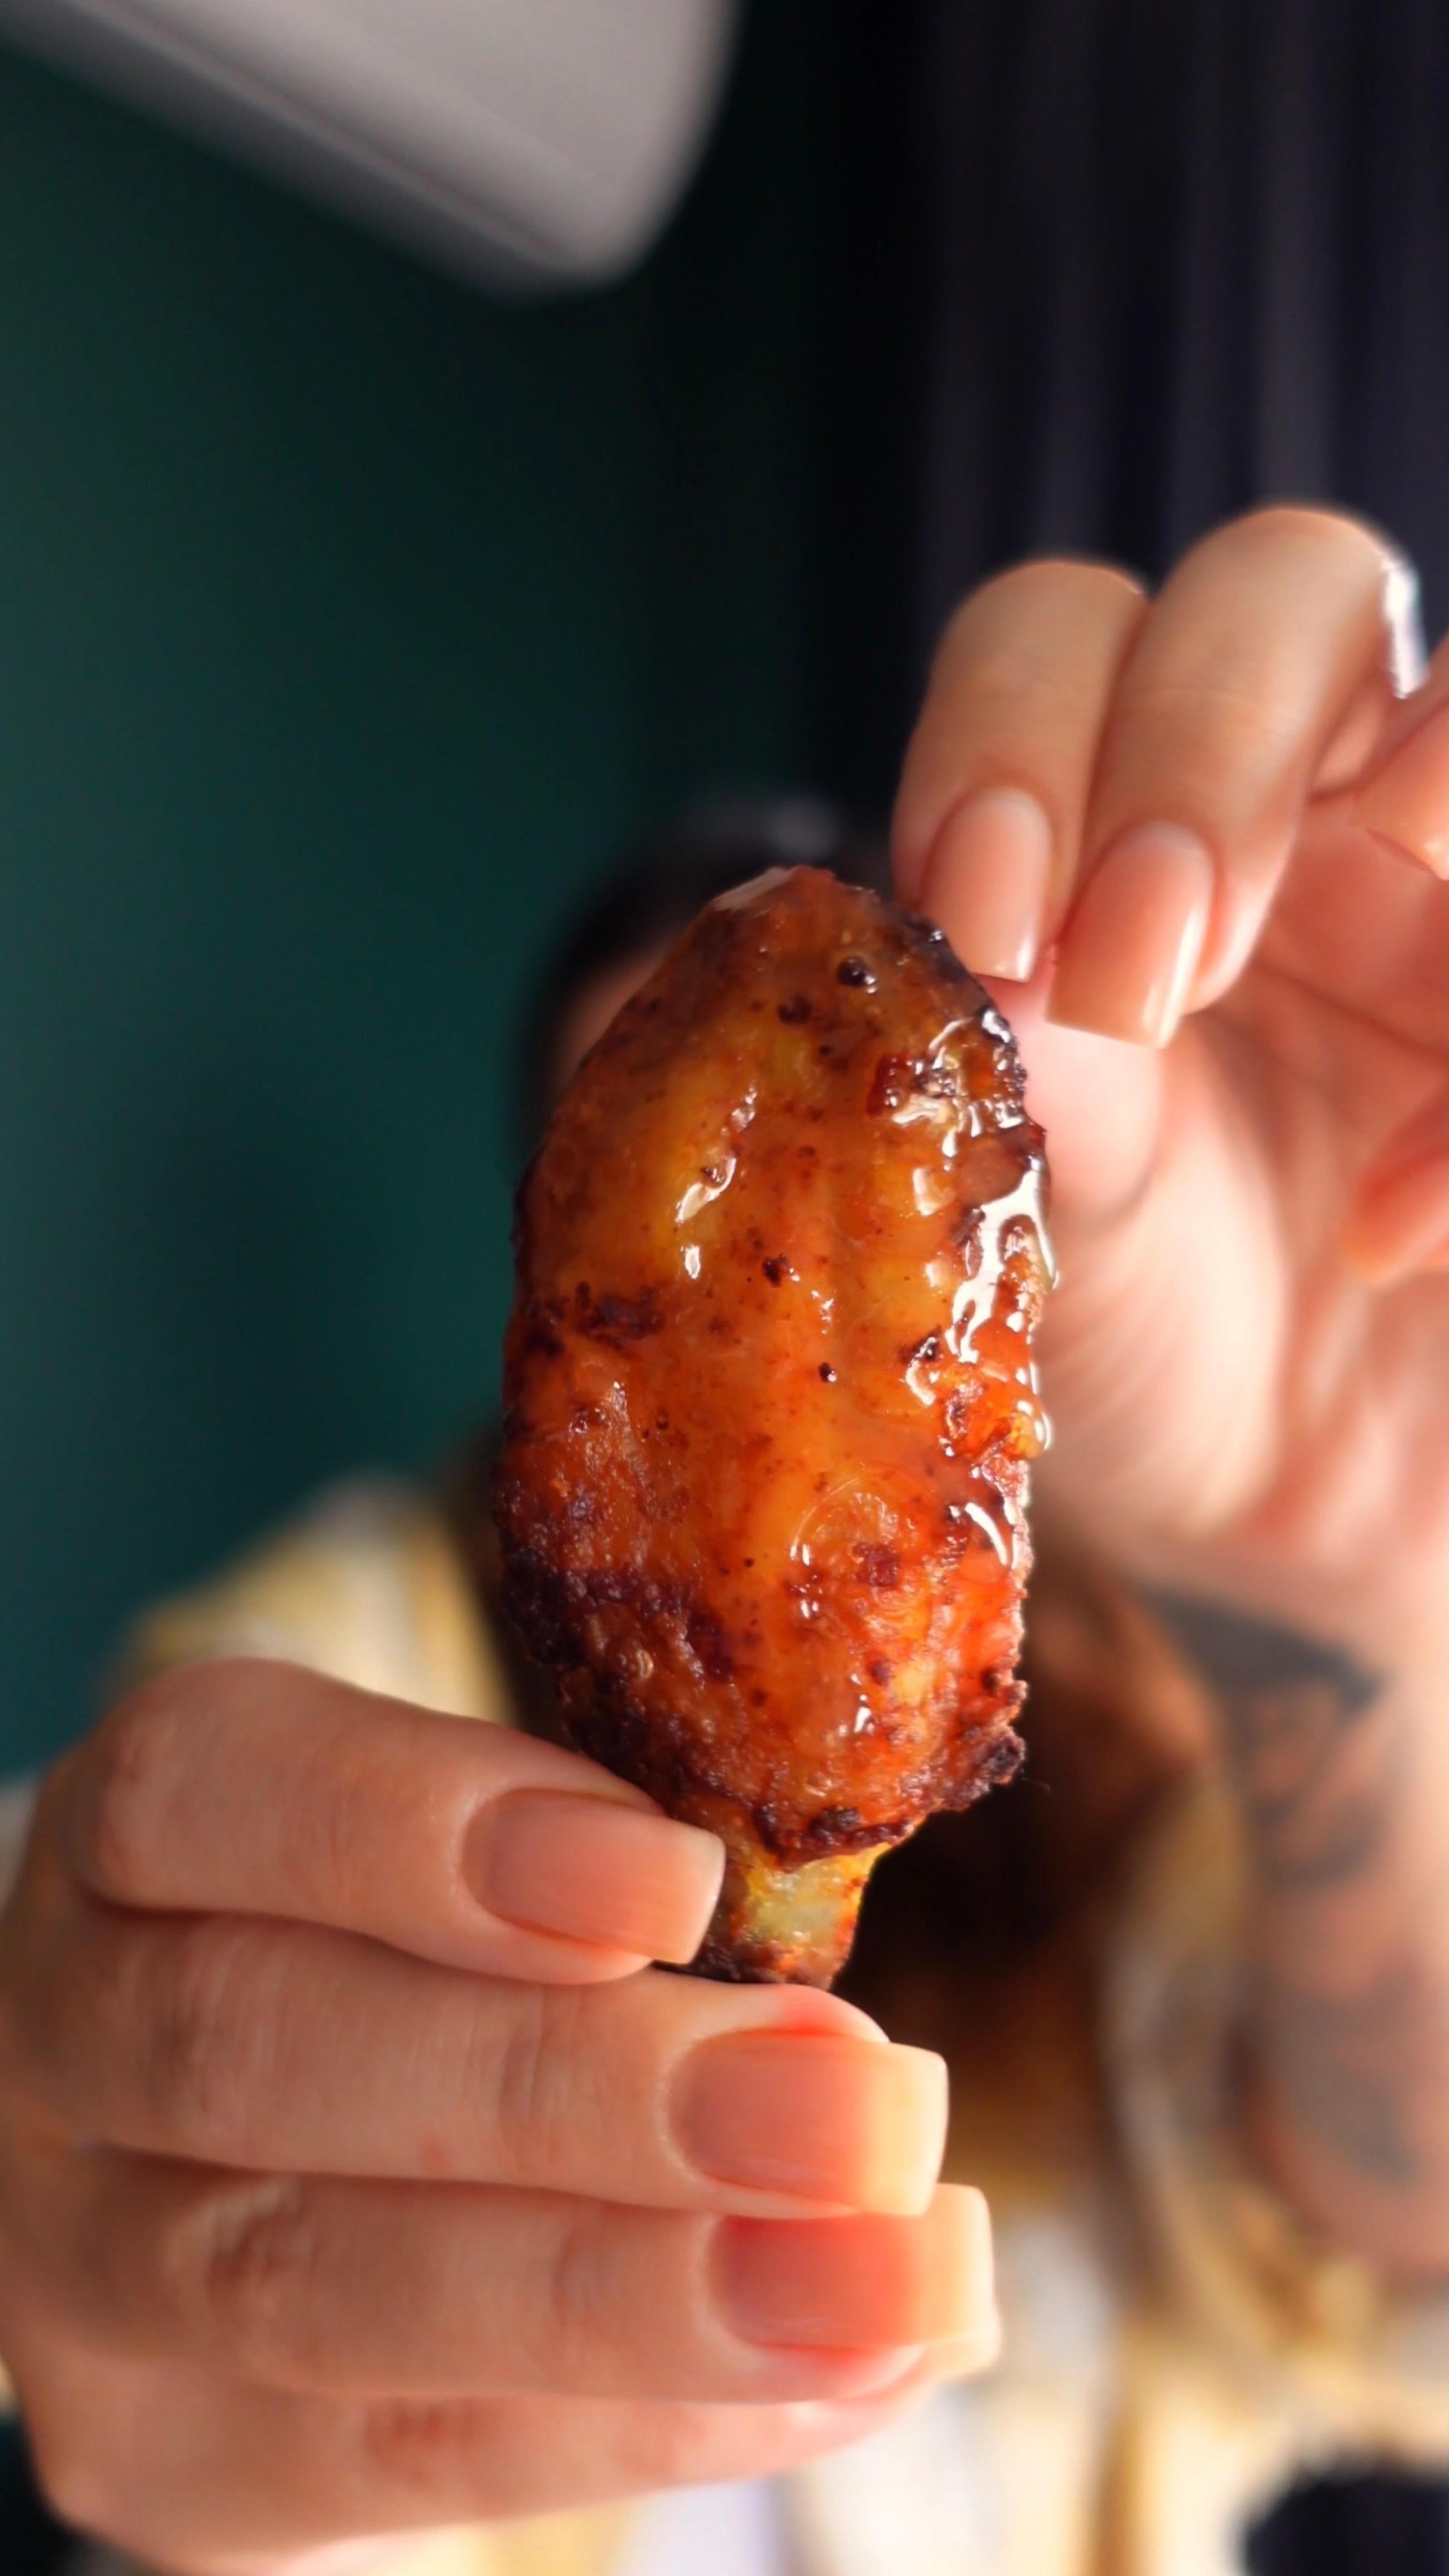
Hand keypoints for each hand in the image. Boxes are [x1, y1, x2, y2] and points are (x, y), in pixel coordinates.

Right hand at [0, 1661, 991, 2574]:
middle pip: (267, 2053)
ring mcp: (86, 2270)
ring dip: (650, 2296)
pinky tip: (841, 2372)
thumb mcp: (471, 1830)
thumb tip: (856, 2008)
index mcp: (139, 1828)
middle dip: (589, 2093)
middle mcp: (62, 2035)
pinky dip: (647, 2417)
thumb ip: (606, 1859)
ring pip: (320, 2283)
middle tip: (869, 2109)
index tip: (683, 1881)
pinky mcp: (157, 2453)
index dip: (433, 1832)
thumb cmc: (403, 1927)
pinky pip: (396, 2460)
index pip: (217, 1793)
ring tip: (905, 2280)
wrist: (230, 2125)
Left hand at [894, 509, 1448, 1647]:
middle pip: (1288, 584)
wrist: (1290, 1512)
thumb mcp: (1041, 1212)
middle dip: (1197, 746)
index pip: (1068, 636)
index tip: (982, 918)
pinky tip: (1383, 1236)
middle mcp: (1308, 806)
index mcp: (1120, 822)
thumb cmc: (1142, 1342)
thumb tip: (928, 938)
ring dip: (1369, 795)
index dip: (1018, 732)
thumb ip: (1006, 1064)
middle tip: (1129, 970)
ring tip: (1209, 996)